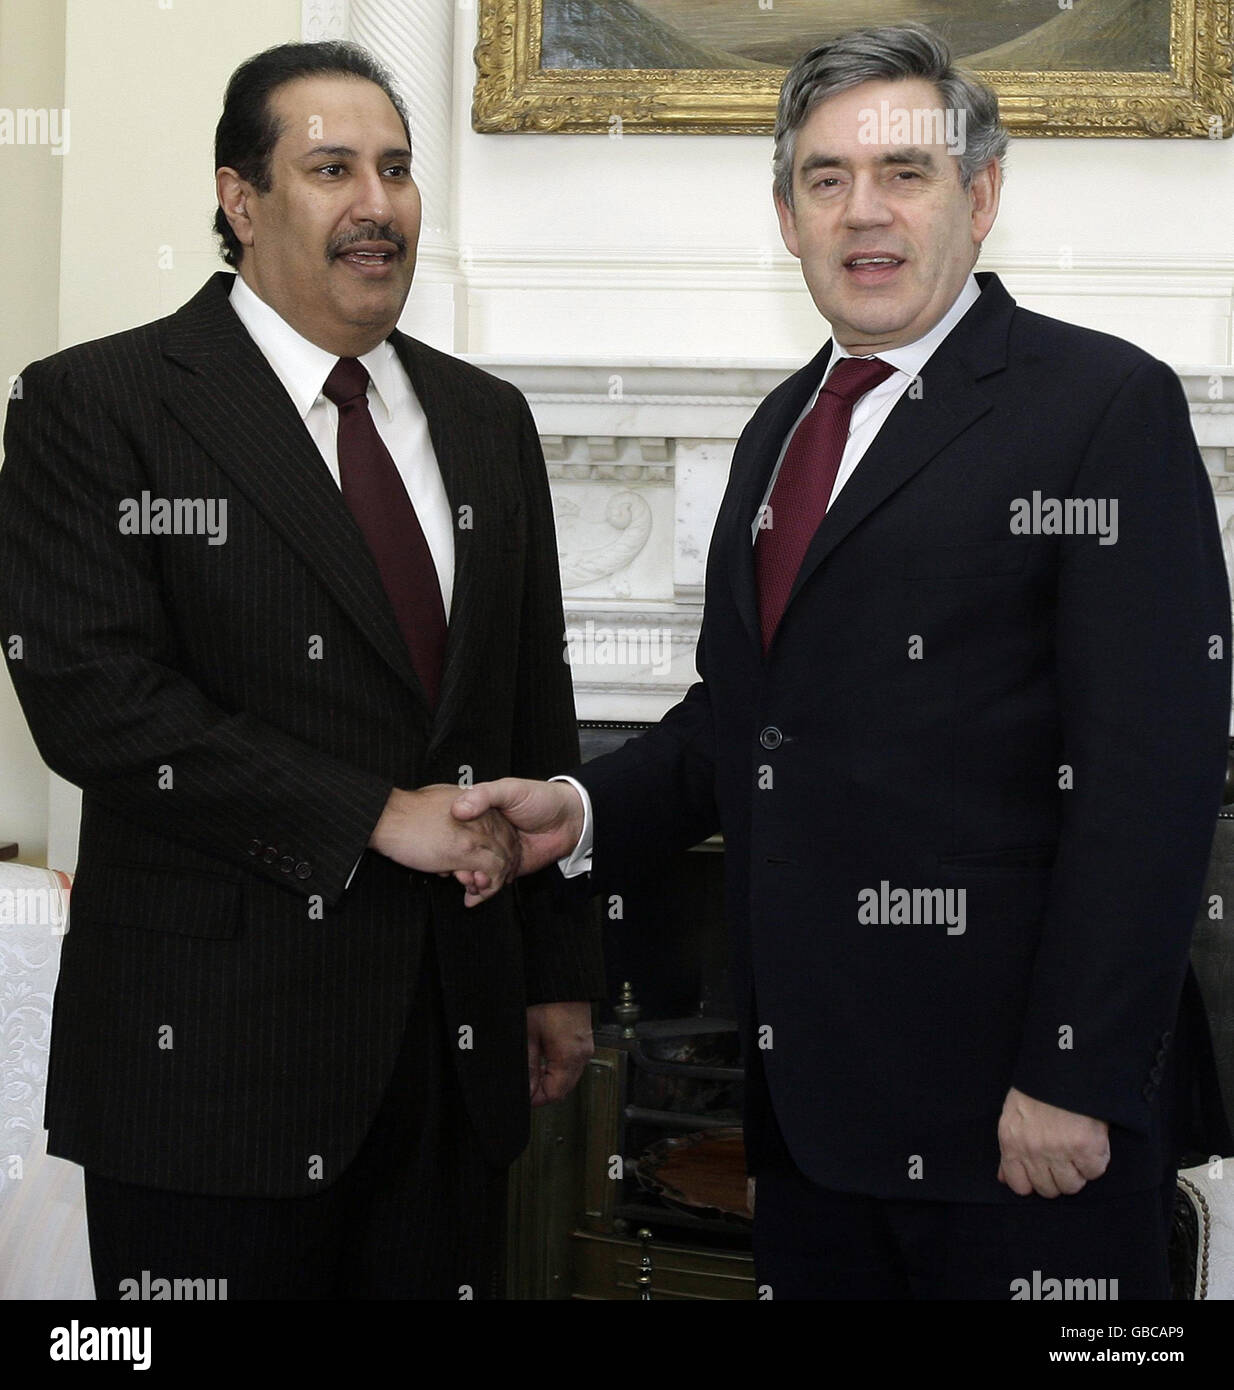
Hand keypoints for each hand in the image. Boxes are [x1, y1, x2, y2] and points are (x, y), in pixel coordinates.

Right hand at [368, 784, 518, 900]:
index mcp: (475, 803)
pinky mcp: (467, 850)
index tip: (491, 866)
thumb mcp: (439, 800)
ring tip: (475, 892)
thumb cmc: (406, 811)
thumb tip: (458, 832)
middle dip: (499, 870)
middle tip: (484, 885)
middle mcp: (482, 816)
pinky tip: (472, 897)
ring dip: (492, 882)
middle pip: (507, 846)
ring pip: (502, 861)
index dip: (500, 850)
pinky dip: (487, 888)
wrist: (387, 815)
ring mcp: (476, 833)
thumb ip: (456, 813)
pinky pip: (491, 873)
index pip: (502, 829)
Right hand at [452, 779, 584, 906]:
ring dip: (468, 881)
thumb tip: (458, 809)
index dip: (447, 841)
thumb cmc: (541, 798)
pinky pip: (491, 882)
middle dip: (457, 866)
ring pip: (475, 870)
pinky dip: (481, 892)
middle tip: (457, 873)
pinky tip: (473, 897)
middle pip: (462, 854)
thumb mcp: (509, 789)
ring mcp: (496, 852)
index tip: (442, 850)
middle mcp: (485, 834)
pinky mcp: (508, 868)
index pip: (455, 830)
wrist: (570, 820)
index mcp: (480, 813)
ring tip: (469, 883)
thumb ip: (483, 795)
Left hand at [526, 1001, 593, 1105]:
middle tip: (526, 1086)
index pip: (554, 1094)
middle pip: (563, 1089)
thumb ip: (528, 1065)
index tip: (523, 1096)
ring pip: (569, 1079)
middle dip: (544, 1092)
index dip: (536, 1098)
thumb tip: (526, 1089)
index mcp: (569, 1056)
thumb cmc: (547, 1001)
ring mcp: (585, 1049)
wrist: (564, 983)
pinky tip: (545, 1062)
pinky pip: (573, 1066)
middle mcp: (582, 1055)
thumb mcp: (529, 1035)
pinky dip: (559, 1070)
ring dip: (551, 1081)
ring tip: (533, 1073)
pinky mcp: (584, 1042)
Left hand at [996, 1086, 1109, 1196]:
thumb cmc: (1037, 1089)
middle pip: (1048, 1189)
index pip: (1019, 1185)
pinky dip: (1096, 1160)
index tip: (1042, 1173)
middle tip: (1063, 1158)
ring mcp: (1060, 1150)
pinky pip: (1094, 1171)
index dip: (1033, 1182)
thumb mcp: (1013, 1115)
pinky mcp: (1086, 1147)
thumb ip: (1010, 1150)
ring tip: (1077, 1150)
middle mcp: (1033, 1150)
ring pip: (1072, 1185)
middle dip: (1057, 1177)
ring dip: (1077, 1172)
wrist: (1063, 1065)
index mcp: (1011, 1141)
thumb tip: (1003, 1178)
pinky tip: (1091, 1142)